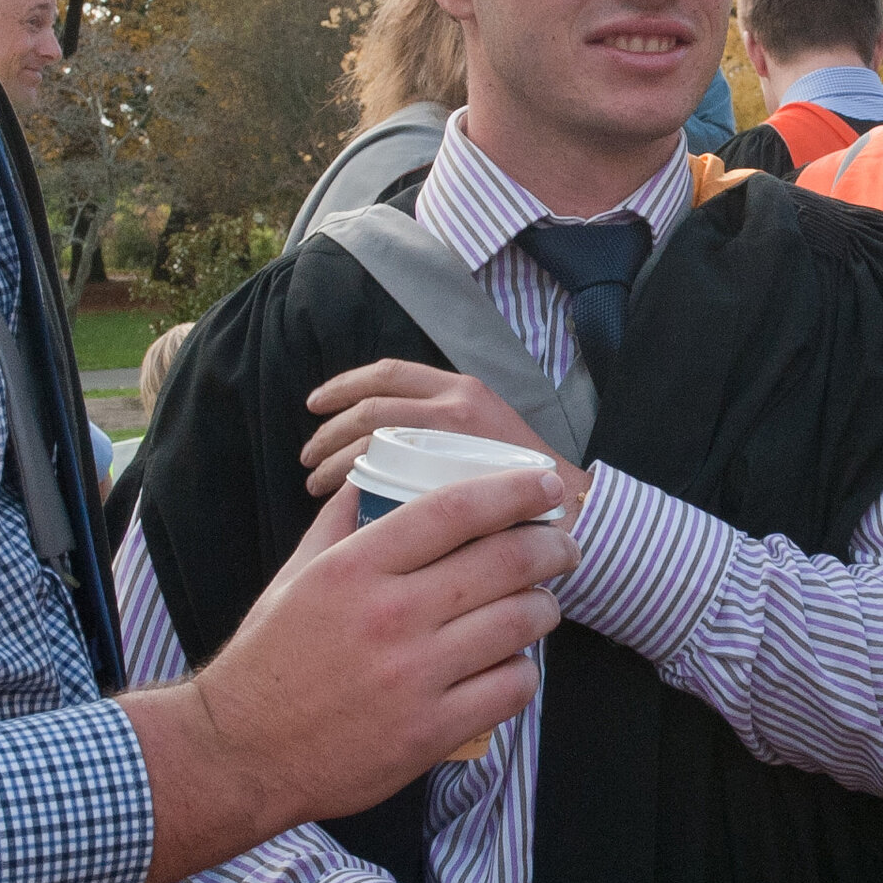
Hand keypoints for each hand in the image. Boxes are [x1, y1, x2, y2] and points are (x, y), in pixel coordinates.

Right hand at [132, 471, 576, 882]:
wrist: (241, 752)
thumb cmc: (270, 659)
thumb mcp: (296, 576)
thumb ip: (341, 523)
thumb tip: (374, 476)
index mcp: (356, 566)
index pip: (456, 509)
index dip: (513, 490)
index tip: (543, 483)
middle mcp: (390, 614)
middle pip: (505, 562)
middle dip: (552, 547)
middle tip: (564, 546)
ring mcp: (414, 675)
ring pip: (519, 623)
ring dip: (545, 608)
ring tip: (544, 605)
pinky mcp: (431, 731)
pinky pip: (511, 688)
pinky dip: (525, 672)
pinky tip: (515, 665)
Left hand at [300, 358, 589, 507]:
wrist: (574, 509)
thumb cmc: (526, 484)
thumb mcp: (485, 438)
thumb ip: (444, 433)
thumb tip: (390, 444)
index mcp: (460, 388)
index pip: (388, 373)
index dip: (344, 384)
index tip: (316, 404)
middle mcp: (453, 400)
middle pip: (369, 403)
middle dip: (329, 427)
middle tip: (308, 455)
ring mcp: (450, 434)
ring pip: (369, 434)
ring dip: (332, 456)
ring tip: (314, 480)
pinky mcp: (446, 468)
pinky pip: (384, 467)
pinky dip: (353, 477)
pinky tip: (342, 494)